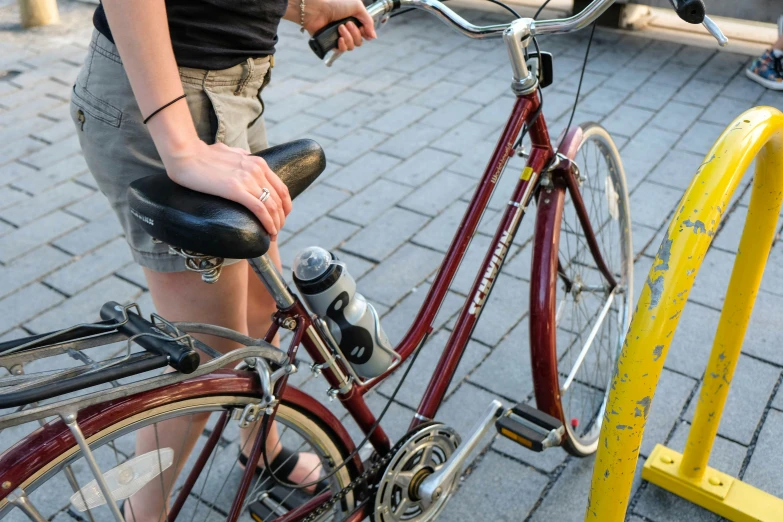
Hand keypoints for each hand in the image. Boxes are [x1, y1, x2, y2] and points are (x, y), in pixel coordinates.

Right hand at [162, 140, 291, 239]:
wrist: (185, 154)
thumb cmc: (202, 154)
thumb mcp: (229, 153)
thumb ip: (241, 158)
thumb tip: (245, 160)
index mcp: (257, 162)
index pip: (281, 188)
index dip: (285, 206)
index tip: (281, 218)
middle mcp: (257, 170)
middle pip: (279, 200)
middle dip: (281, 219)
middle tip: (276, 231)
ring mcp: (247, 179)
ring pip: (272, 206)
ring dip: (276, 224)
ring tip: (272, 236)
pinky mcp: (235, 189)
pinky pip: (259, 209)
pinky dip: (267, 223)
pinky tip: (268, 232)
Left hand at [304, 0, 376, 51]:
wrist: (317, 8)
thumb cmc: (335, 2)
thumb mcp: (357, 6)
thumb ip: (368, 21)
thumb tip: (373, 36)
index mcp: (354, 19)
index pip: (365, 32)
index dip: (366, 32)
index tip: (364, 29)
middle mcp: (347, 29)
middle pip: (360, 41)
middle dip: (356, 33)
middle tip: (347, 23)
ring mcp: (339, 36)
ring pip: (352, 46)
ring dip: (348, 37)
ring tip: (340, 27)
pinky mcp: (330, 43)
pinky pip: (342, 50)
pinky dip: (342, 45)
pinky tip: (338, 38)